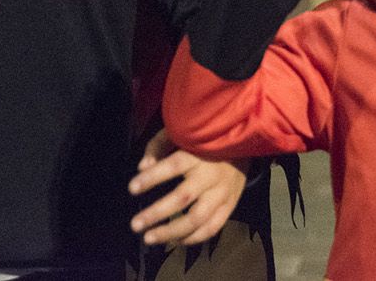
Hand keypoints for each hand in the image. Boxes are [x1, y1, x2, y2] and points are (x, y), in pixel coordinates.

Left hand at [128, 128, 248, 246]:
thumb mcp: (182, 134)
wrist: (243, 144)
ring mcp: (223, 193)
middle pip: (183, 197)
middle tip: (135, 225)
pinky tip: (174, 240)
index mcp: (198, 153)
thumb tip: (142, 168)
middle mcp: (211, 175)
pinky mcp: (231, 205)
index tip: (131, 189)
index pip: (173, 166)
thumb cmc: (204, 140)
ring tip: (149, 238)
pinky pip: (212, 228)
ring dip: (172, 232)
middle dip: (156, 213)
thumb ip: (159, 147)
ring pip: (197, 218)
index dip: (152, 178)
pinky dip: (193, 238)